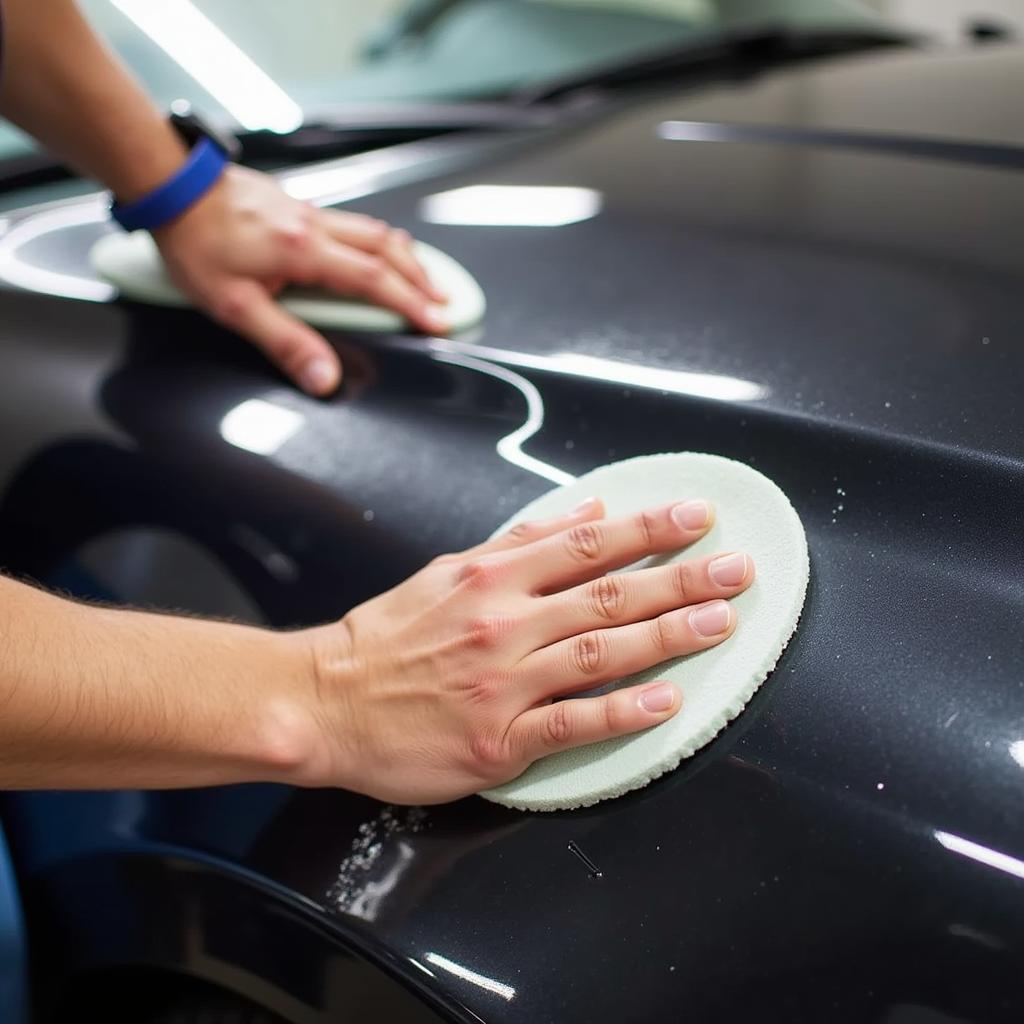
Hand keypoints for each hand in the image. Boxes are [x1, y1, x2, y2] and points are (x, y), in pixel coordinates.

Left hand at [152, 165, 448, 395]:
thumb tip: (324, 378)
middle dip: (421, 277)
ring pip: (372, 230)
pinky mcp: (295, 205)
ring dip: (405, 256)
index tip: (438, 322)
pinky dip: (377, 241)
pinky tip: (375, 251)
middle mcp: (313, 224)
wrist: (170, 185)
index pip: (375, 280)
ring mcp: (306, 210)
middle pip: (386, 248)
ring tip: (422, 278)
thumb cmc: (194, 242)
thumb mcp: (234, 306)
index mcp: (304, 250)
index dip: (411, 304)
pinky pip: (351, 223)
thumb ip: (285, 342)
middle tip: (443, 301)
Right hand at [294, 497, 754, 802]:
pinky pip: (570, 723)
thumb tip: (587, 510)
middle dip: (680, 578)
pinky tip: (666, 701)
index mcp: (492, 576)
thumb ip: (520, 540)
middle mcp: (503, 622)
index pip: (586, 544)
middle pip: (606, 594)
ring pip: (597, 652)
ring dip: (667, 636)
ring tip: (721, 623)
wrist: (327, 701)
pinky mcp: (496, 738)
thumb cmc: (388, 638)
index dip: (649, 529)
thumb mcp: (447, 570)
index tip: (698, 518)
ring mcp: (501, 681)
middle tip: (737, 570)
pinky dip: (621, 711)